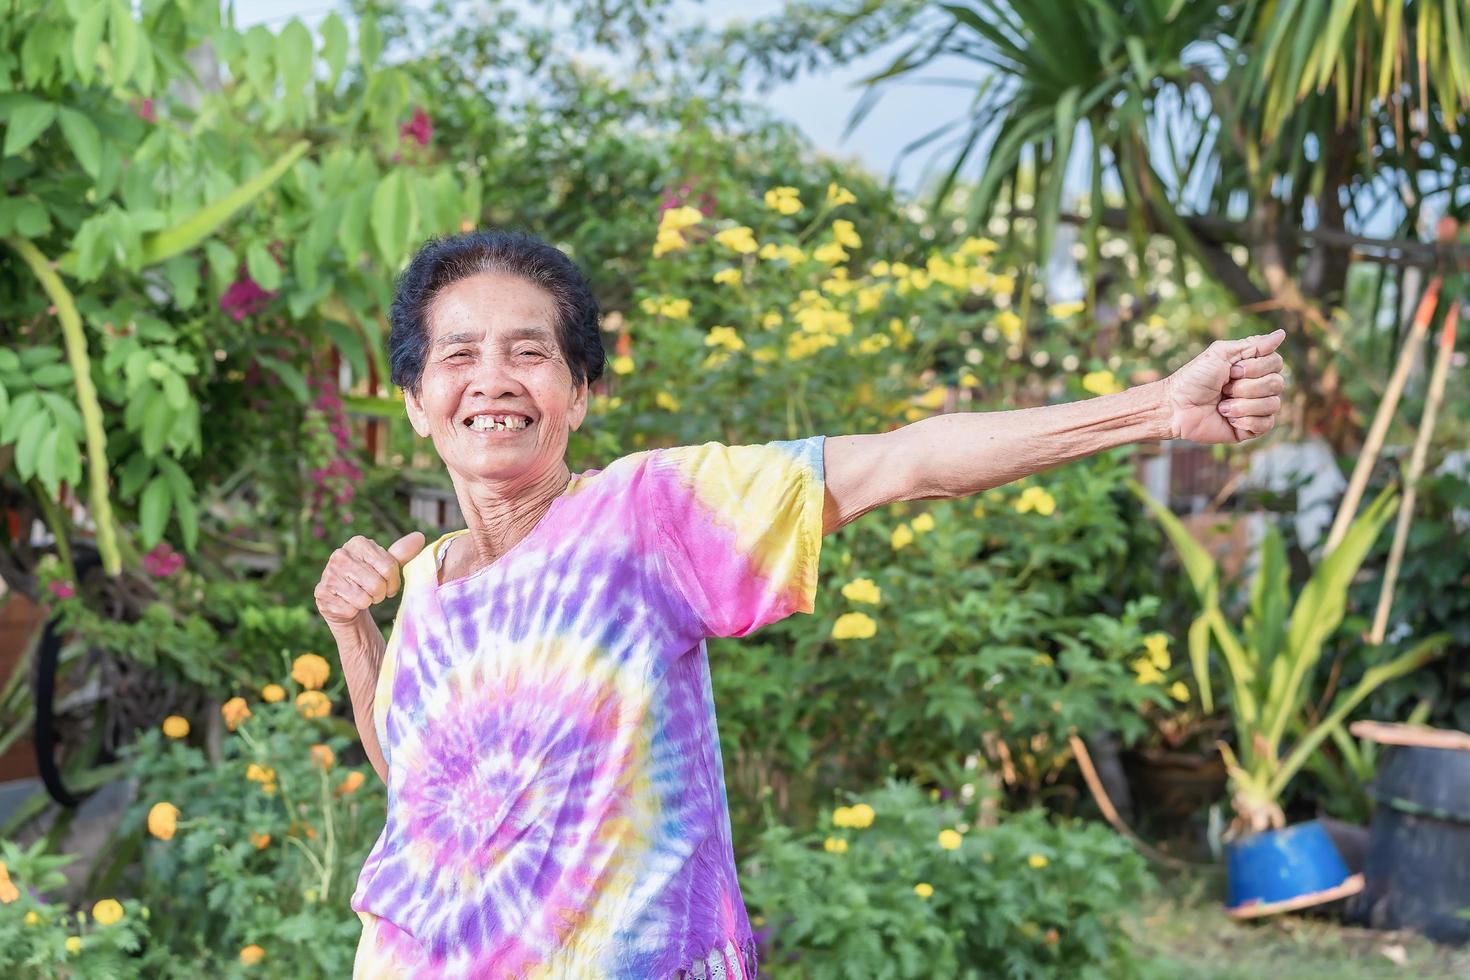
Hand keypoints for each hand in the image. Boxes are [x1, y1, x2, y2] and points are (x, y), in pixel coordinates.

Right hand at [314, 531, 425, 632]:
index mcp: (358, 543)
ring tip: (362, 597)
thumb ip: (402, 553)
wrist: (347, 600)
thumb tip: (419, 537)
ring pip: (363, 599)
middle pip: (376, 584)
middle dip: (380, 594)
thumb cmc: (371, 580)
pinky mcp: (321, 594)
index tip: (389, 585)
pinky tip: (348, 603)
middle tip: (374, 593)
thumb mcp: (387, 566)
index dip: (393, 582)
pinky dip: (354, 611)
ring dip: (368, 602)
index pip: (389, 567)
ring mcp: (328, 574)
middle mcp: (339, 555)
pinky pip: (350, 609)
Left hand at [1162, 329, 1287, 443]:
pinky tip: (1228, 418)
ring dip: (1243, 404)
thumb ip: (1253, 345)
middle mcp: (1257, 387)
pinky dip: (1245, 420)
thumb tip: (1282, 333)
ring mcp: (1255, 408)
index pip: (1276, 363)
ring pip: (1273, 404)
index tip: (1232, 370)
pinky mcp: (1250, 429)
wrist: (1176, 407)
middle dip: (1246, 387)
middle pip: (1277, 384)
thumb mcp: (1221, 353)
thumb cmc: (1194, 378)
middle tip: (1224, 388)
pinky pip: (1266, 424)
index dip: (1256, 367)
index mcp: (1252, 368)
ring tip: (1222, 405)